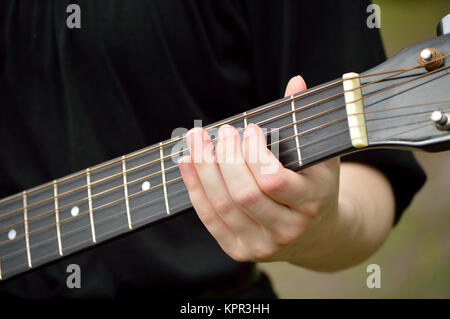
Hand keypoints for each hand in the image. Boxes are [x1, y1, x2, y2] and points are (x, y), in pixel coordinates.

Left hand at [178, 75, 340, 262]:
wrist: (316, 232)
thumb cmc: (315, 185)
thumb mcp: (319, 154)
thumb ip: (305, 120)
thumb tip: (296, 81)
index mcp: (312, 203)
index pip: (273, 181)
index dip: (254, 153)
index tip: (251, 129)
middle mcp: (288, 230)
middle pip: (243, 195)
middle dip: (225, 158)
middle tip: (222, 131)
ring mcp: (262, 245)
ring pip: (222, 206)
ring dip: (203, 169)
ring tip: (196, 139)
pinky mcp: (240, 251)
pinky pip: (210, 219)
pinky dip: (194, 188)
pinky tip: (186, 162)